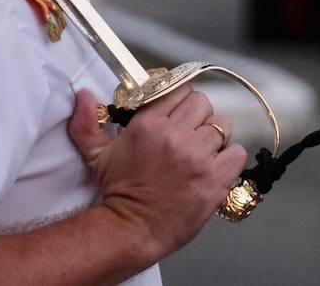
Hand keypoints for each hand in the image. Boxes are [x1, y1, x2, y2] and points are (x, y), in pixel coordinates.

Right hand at [67, 87, 246, 262]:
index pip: (180, 90)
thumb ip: (87, 122)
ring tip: (204, 152)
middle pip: (203, 105)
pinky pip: (237, 154)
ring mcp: (198, 157)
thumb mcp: (97, 154)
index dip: (181, 99)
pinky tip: (217, 166)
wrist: (133, 229)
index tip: (179, 113)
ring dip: (215, 138)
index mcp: (149, 124)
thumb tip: (82, 94)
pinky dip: (230, 158)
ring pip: (222, 126)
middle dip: (198, 116)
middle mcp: (176, 135)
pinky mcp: (215, 179)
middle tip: (191, 133)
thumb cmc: (118, 191)